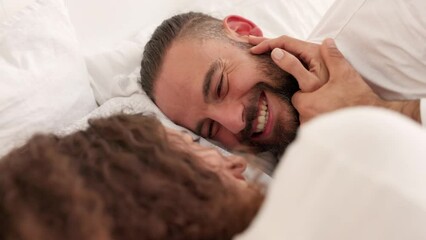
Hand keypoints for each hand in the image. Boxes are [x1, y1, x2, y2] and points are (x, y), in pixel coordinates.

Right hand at [249, 35, 328, 91]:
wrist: (346, 104)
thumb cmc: (329, 96)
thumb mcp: (309, 83)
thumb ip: (293, 66)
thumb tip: (276, 52)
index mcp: (313, 51)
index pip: (285, 42)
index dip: (268, 44)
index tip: (254, 50)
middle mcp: (314, 51)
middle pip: (286, 42)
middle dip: (267, 42)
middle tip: (250, 42)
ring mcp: (314, 58)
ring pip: (290, 48)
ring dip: (273, 47)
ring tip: (259, 47)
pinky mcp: (313, 65)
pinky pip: (294, 54)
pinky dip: (281, 53)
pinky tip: (275, 56)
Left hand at [290, 38, 420, 122]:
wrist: (374, 122)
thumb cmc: (358, 98)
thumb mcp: (345, 74)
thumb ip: (332, 56)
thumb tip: (326, 41)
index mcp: (306, 102)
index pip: (297, 95)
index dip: (308, 92)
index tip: (320, 91)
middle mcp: (305, 119)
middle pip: (302, 109)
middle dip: (312, 104)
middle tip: (329, 101)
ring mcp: (312, 131)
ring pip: (309, 120)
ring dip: (317, 115)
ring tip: (333, 112)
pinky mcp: (319, 140)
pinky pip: (316, 132)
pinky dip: (323, 127)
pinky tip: (335, 122)